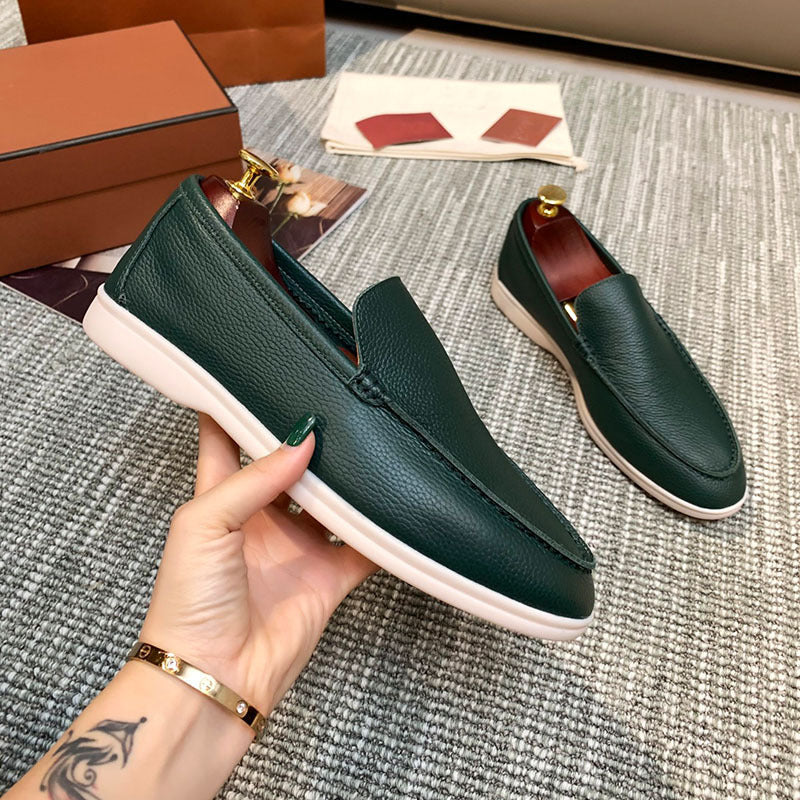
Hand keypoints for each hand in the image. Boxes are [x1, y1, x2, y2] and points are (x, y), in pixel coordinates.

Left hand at [140, 412, 376, 716]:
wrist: (214, 675)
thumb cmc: (188, 601)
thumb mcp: (205, 523)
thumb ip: (254, 479)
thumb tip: (303, 440)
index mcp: (221, 498)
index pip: (227, 440)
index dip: (238, 406)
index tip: (259, 373)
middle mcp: (262, 518)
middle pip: (290, 465)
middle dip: (310, 438)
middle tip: (335, 403)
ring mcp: (297, 547)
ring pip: (332, 500)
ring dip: (349, 481)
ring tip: (371, 443)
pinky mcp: (327, 576)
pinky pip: (364, 547)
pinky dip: (382, 533)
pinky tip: (397, 507)